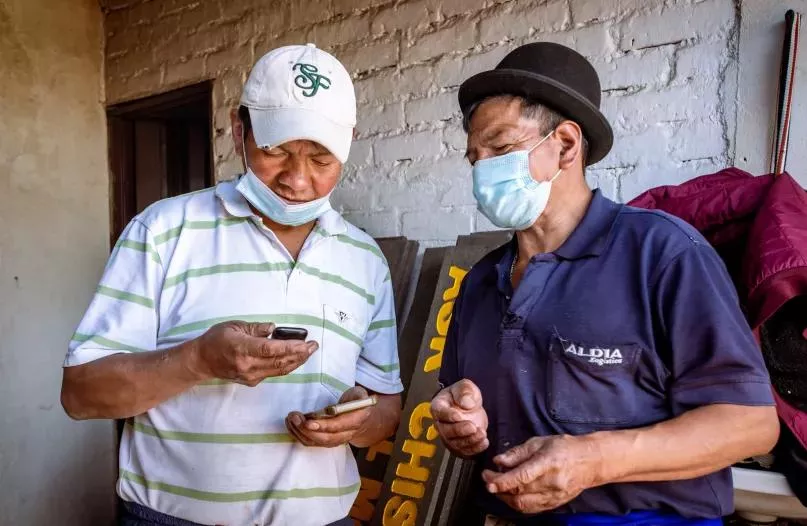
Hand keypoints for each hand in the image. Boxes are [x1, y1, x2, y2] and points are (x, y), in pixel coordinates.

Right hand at [190, 321, 316, 385]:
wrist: (202, 361)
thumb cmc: (217, 339)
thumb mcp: (234, 326)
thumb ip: (256, 328)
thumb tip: (274, 328)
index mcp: (242, 348)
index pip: (270, 350)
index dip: (290, 347)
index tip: (305, 343)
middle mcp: (247, 365)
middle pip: (279, 362)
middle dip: (300, 354)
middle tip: (313, 345)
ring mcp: (250, 375)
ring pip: (279, 370)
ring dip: (297, 361)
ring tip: (309, 351)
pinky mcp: (252, 381)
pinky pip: (274, 373)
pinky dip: (286, 365)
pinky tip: (295, 357)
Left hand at [286, 386, 373, 447]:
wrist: (362, 418)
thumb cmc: (357, 402)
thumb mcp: (359, 394)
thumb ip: (354, 396)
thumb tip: (340, 404)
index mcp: (356, 421)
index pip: (338, 427)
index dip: (323, 426)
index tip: (308, 422)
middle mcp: (346, 434)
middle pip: (325, 438)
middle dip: (307, 429)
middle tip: (294, 417)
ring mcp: (335, 440)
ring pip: (315, 442)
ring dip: (300, 432)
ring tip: (290, 418)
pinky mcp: (326, 442)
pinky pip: (310, 442)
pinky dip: (298, 434)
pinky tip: (291, 424)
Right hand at [431, 379, 488, 456]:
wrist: (471, 406)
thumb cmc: (464, 395)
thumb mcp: (466, 386)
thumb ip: (464, 392)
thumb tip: (466, 403)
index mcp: (439, 406)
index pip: (440, 412)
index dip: (448, 415)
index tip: (458, 416)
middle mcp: (441, 423)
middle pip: (447, 431)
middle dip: (460, 431)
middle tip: (473, 427)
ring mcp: (449, 437)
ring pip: (455, 443)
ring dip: (469, 440)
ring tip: (482, 434)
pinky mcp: (459, 445)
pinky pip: (464, 450)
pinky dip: (475, 449)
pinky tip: (484, 442)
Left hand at [481, 435, 600, 513]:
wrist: (591, 461)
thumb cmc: (565, 448)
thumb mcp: (539, 442)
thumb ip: (517, 453)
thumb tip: (499, 461)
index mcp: (547, 463)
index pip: (521, 477)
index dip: (501, 481)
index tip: (487, 478)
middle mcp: (551, 483)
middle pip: (519, 492)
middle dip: (498, 488)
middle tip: (488, 479)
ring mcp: (554, 496)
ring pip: (523, 504)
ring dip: (505, 498)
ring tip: (498, 487)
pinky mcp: (555, 504)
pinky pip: (531, 509)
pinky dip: (517, 503)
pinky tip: (512, 495)